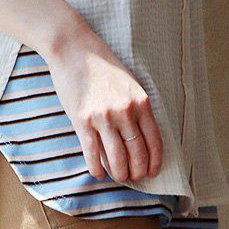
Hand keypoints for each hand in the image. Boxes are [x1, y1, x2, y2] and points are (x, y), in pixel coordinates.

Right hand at [45, 18, 163, 183]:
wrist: (74, 50)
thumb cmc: (103, 67)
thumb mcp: (130, 84)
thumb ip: (137, 109)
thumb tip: (141, 137)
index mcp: (141, 103)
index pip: (154, 141)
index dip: (154, 161)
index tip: (152, 172)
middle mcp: (125, 111)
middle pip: (136, 153)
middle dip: (137, 171)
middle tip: (135, 178)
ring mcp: (103, 117)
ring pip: (116, 158)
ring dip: (119, 173)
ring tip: (119, 177)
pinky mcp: (82, 121)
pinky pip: (92, 153)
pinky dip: (96, 168)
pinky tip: (98, 174)